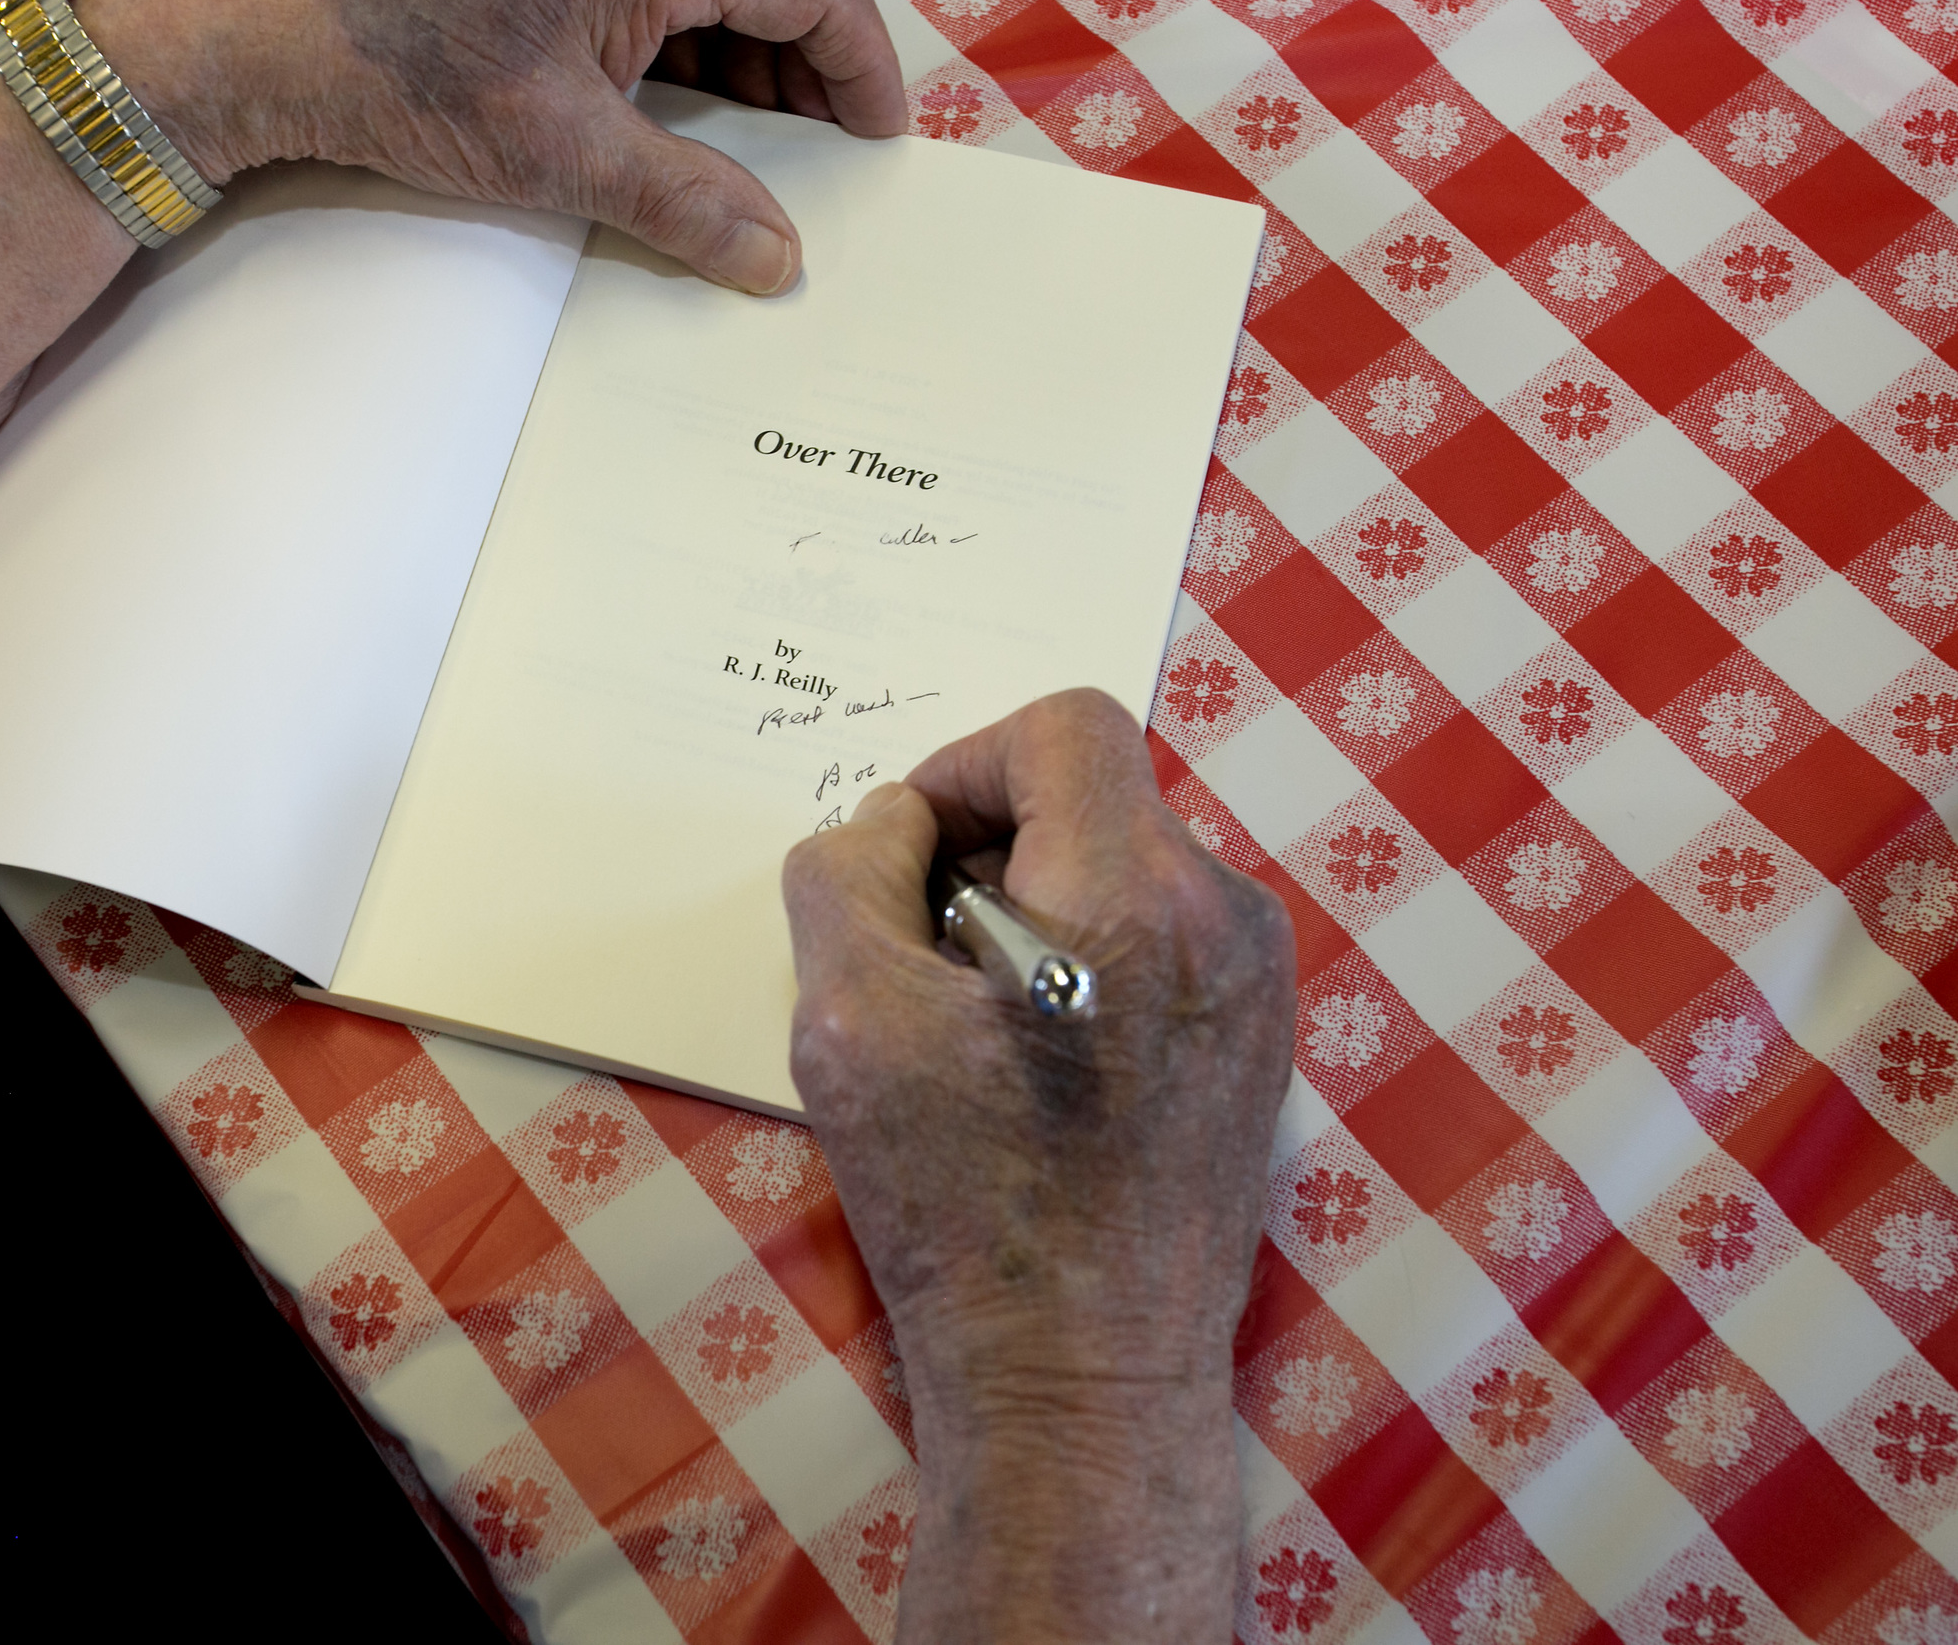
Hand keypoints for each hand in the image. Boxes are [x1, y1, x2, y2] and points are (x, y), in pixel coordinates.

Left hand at [80, 0, 906, 294]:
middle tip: (822, 158)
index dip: (859, 66)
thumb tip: (773, 258)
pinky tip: (688, 115)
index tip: (878, 135)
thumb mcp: (562, 152)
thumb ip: (686, 203)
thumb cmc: (400, 69)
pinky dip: (684, 43)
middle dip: (805, 65)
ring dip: (747, 56)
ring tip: (757, 154)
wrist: (268, 33)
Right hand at [780, 688, 1295, 1640]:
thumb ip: (850, 872)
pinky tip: (1040, 1073)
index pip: (1062, 727)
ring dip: (1036, 910)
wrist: (1084, 1379)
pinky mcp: (1261, 1047)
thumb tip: (898, 826)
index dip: (963, 766)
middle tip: (922, 958)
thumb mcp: (846, 1020)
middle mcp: (1226, 916)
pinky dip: (1088, 967)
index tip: (910, 859)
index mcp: (1136, 891)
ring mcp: (1260, 985)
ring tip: (975, 1030)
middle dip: (991, 848)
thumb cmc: (961, 1204)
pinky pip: (1162, 945)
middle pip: (1094, 798)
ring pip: (1126, 870)